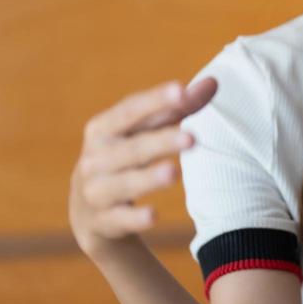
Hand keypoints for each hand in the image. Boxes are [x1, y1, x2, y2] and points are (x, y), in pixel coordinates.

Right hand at [69, 77, 217, 259]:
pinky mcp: (103, 221)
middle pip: (132, 148)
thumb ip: (177, 109)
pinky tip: (153, 215)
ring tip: (174, 172)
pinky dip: (135, 218)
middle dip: (161, 142)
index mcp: (103, 129)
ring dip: (148, 178)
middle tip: (191, 138)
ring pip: (125, 183)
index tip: (181, 90)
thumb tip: (215, 82)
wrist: (87, 211)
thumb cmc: (125, 157)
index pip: (130, 111)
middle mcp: (95, 158)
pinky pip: (120, 219)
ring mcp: (96, 191)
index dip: (155, 101)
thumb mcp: (142, 133)